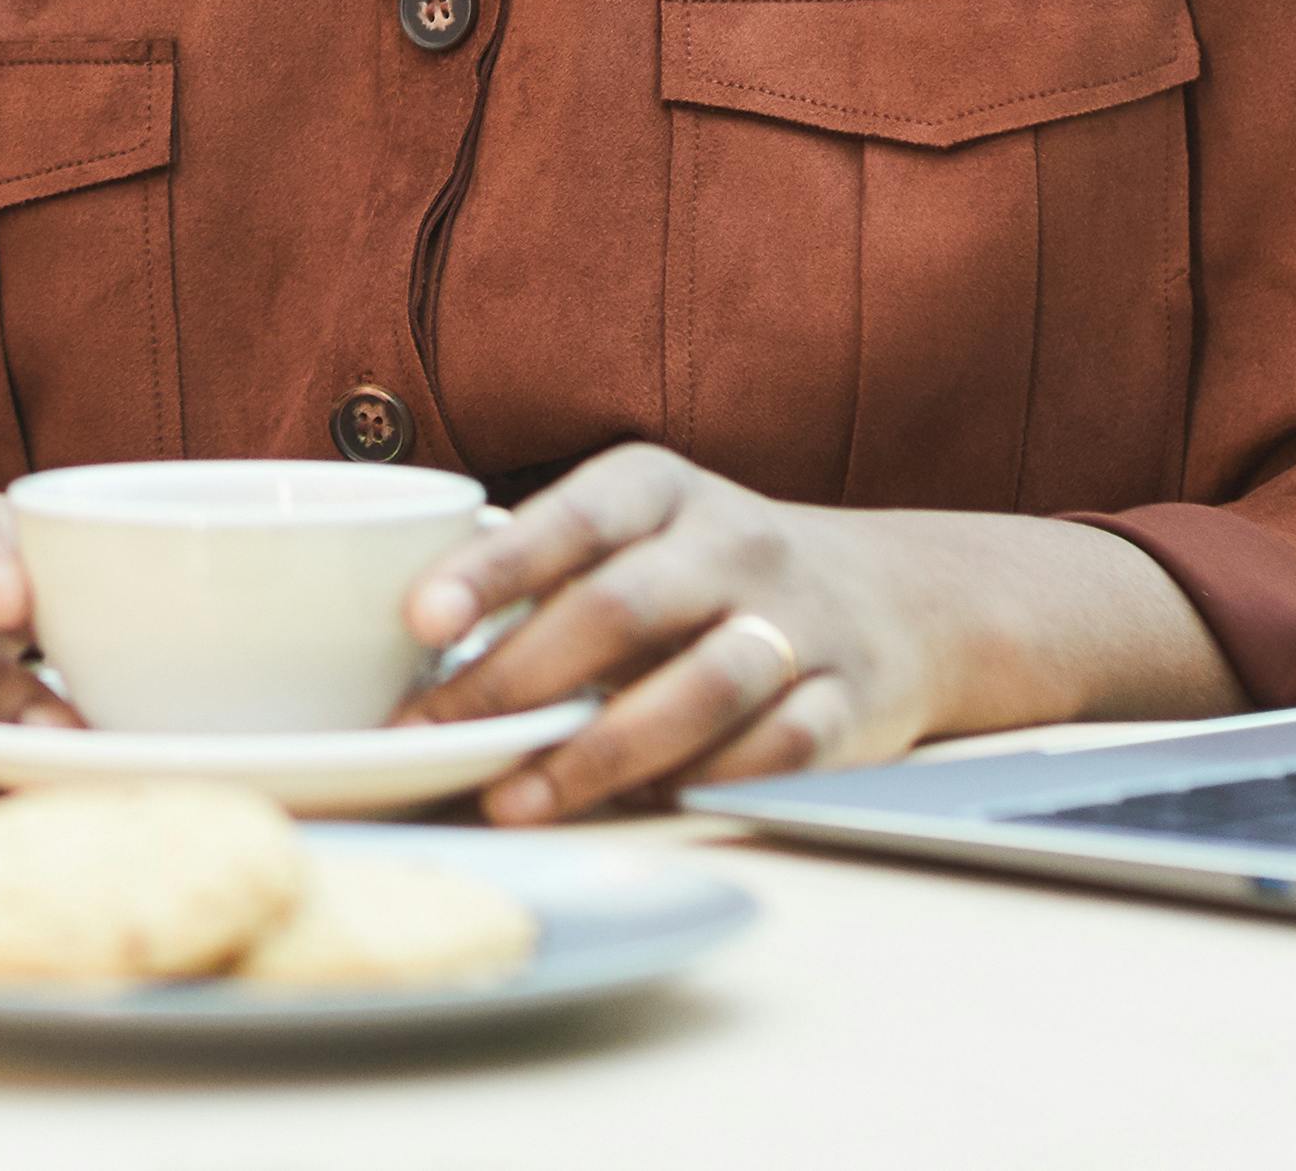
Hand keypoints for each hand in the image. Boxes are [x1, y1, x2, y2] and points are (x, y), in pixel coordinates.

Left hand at [393, 447, 1231, 820]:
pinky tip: (652, 809)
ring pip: (701, 685)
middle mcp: (732, 543)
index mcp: (659, 487)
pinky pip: (782, 747)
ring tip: (518, 798)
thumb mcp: (633, 531)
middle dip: (519, 679)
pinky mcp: (852, 701)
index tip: (420, 619)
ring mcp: (798, 622)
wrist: (896, 598)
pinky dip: (718, 781)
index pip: (569, 519)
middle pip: (619, 608)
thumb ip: (539, 570)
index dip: (494, 568)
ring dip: (602, 751)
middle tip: (437, 736)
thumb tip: (399, 642)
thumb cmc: (707, 571)